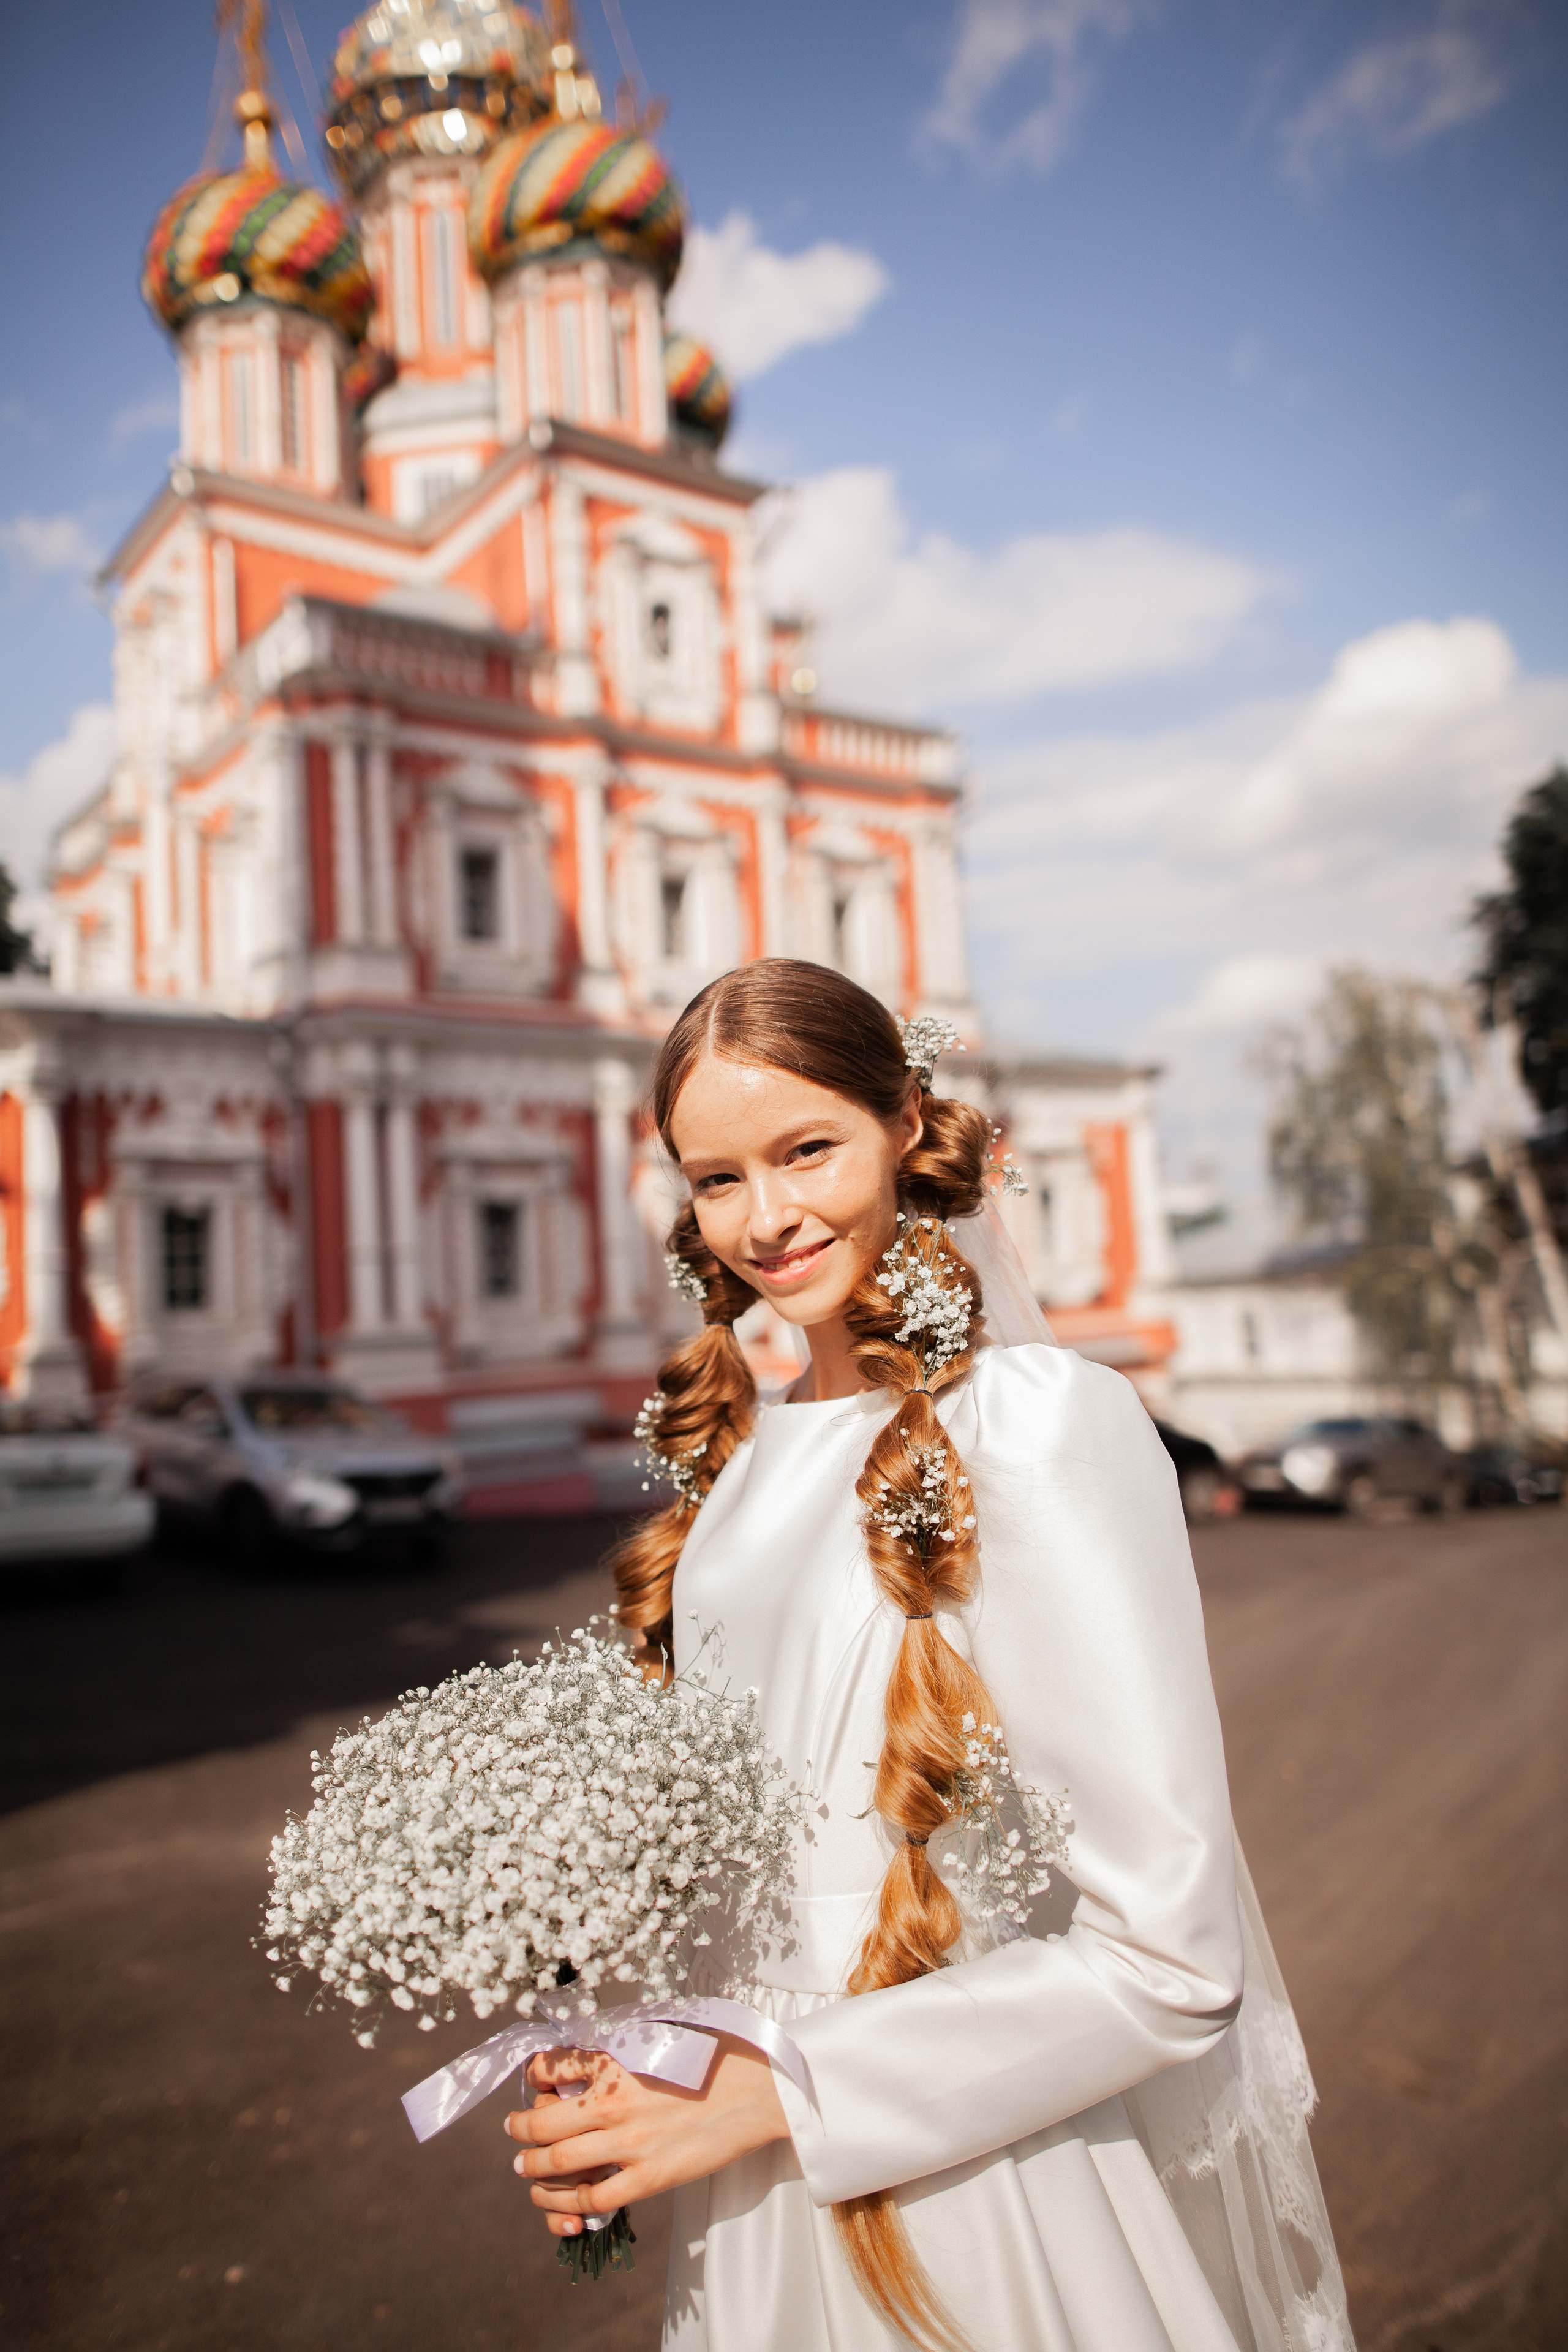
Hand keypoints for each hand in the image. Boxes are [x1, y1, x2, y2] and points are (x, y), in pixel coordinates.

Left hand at [504, 2036, 788, 2237]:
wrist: (756, 2090)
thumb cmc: (713, 2057)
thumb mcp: (661, 2035)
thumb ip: (623, 2044)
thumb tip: (593, 2050)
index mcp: (614, 2061)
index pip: (549, 2068)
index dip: (533, 2076)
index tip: (532, 2082)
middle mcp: (612, 2102)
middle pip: (541, 2125)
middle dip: (519, 2132)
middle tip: (514, 2134)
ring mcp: (629, 2143)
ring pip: (557, 2164)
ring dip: (532, 2170)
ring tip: (525, 2168)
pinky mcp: (649, 2177)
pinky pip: (594, 2199)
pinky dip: (571, 2202)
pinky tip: (567, 2200)